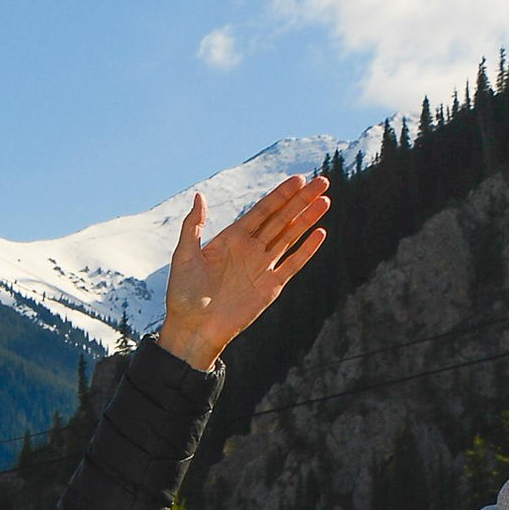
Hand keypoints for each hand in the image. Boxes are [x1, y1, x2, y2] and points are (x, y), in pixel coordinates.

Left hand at [158, 174, 330, 368]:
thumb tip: (199, 195)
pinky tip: (320, 234)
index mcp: (232, 239)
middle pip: (282, 219)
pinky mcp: (270, 288)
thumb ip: (193, 226)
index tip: (299, 179)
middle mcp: (251, 250)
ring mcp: (262, 268)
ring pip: (290, 237)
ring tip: (325, 201)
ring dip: (308, 219)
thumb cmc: (183, 295)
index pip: (262, 211)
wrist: (193, 330)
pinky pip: (292, 265)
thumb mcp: (184, 256)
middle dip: (302, 200)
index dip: (281, 195)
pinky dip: (306, 250)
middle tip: (322, 182)